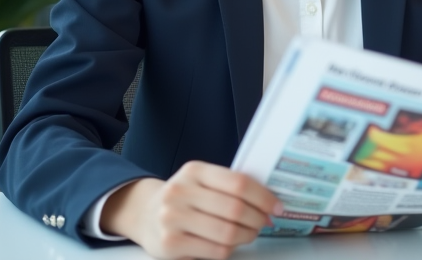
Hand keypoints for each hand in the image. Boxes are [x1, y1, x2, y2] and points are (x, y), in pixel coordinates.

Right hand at [102, 161, 282, 258]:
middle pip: (235, 209)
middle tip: (265, 222)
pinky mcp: (170, 244)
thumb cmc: (184, 198)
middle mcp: (180, 192)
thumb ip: (229, 187)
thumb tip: (269, 203)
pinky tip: (230, 243)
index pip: (238, 183)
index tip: (276, 206)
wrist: (145, 214)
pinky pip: (215, 251)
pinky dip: (230, 249)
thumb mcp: (201, 181)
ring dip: (247, 236)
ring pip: (227, 233)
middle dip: (258, 219)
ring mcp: (172, 219)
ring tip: (250, 233)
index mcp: (194, 171)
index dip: (263, 197)